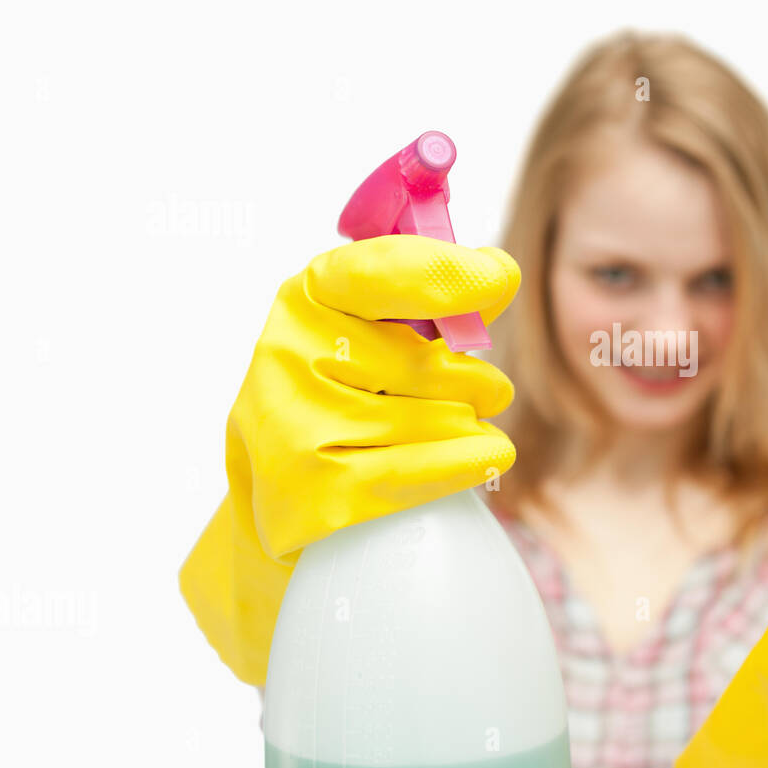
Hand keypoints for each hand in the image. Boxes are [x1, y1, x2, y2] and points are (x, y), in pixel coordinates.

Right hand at [179, 234, 520, 685]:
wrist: (269, 495)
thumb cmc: (336, 399)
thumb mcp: (361, 333)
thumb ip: (424, 299)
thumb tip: (497, 273)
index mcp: (306, 298)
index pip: (382, 272)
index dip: (448, 274)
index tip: (498, 277)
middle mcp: (291, 354)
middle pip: (434, 364)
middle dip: (476, 381)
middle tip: (479, 390)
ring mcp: (299, 426)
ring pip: (446, 417)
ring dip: (471, 425)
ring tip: (455, 429)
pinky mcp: (317, 491)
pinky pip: (434, 468)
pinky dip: (474, 459)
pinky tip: (482, 456)